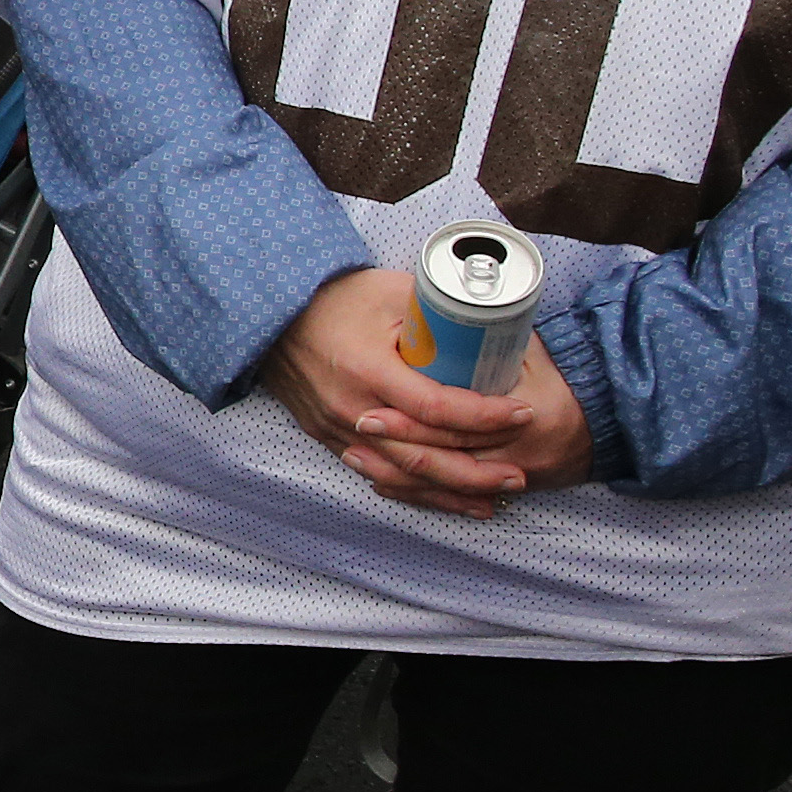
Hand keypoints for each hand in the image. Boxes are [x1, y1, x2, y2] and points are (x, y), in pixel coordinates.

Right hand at [255, 267, 592, 517]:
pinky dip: (416, 491)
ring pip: (400, 476)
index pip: (435, 408)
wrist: (270, 314)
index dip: (483, 417)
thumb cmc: (334, 298)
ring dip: (450, 492)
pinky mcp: (328, 437)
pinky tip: (447, 498)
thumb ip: (439, 316)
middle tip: (519, 473)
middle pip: (422, 456)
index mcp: (366, 370)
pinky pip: (377, 475)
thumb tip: (496, 329)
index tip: (521, 413)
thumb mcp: (391, 293)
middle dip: (477, 470)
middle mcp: (350, 409)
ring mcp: (336, 429)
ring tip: (495, 497)